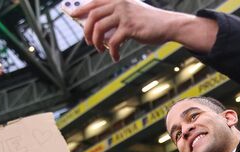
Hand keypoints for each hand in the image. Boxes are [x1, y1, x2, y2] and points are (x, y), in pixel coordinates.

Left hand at [71, 0, 216, 60]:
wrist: (167, 25)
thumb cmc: (147, 22)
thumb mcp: (130, 15)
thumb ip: (115, 17)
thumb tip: (97, 30)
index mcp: (118, 0)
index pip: (94, 2)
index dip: (81, 8)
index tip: (71, 15)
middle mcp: (120, 4)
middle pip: (93, 15)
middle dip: (86, 30)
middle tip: (88, 42)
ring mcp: (124, 14)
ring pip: (100, 28)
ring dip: (97, 42)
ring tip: (100, 50)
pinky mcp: (130, 27)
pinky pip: (113, 41)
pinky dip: (112, 52)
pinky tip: (115, 57)